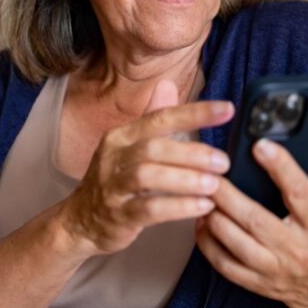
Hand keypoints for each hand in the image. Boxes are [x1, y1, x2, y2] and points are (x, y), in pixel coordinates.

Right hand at [57, 80, 233, 256]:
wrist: (80, 221)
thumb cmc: (113, 182)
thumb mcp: (129, 147)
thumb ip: (153, 118)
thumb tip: (169, 85)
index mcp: (121, 136)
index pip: (160, 117)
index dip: (195, 112)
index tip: (227, 109)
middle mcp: (113, 157)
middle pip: (154, 147)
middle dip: (192, 153)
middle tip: (224, 161)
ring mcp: (112, 186)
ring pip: (148, 176)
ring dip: (185, 179)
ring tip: (214, 184)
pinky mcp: (117, 215)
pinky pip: (148, 209)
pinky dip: (178, 207)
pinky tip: (201, 207)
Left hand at [195, 140, 307, 307]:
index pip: (300, 193)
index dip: (280, 167)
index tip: (261, 147)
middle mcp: (296, 250)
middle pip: (255, 219)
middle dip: (229, 195)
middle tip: (211, 173)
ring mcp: (275, 270)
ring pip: (236, 243)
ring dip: (214, 218)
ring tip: (202, 196)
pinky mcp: (258, 283)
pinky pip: (226, 265)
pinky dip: (208, 244)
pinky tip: (202, 224)